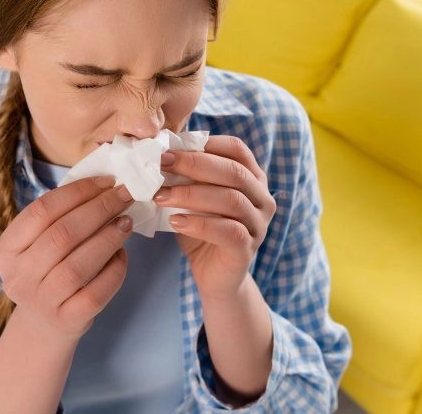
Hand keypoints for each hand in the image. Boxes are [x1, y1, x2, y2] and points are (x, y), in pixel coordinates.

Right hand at [0, 176, 133, 341]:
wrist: (44, 325)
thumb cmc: (47, 272)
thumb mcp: (38, 245)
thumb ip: (61, 218)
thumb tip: (104, 187)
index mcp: (6, 250)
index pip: (41, 211)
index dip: (77, 192)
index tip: (106, 182)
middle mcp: (18, 277)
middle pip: (62, 235)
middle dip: (99, 209)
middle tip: (125, 196)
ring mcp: (40, 301)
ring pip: (78, 265)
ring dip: (108, 238)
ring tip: (126, 222)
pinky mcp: (66, 321)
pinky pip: (95, 293)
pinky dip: (113, 271)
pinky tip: (122, 255)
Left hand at [153, 136, 275, 299]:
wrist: (215, 278)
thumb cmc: (203, 230)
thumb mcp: (195, 199)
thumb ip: (187, 177)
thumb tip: (159, 152)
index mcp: (253, 179)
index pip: (237, 149)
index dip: (206, 144)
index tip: (172, 146)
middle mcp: (262, 199)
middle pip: (233, 171)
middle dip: (193, 164)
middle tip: (161, 164)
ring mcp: (258, 225)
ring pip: (231, 200)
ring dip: (191, 194)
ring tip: (161, 196)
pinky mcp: (248, 250)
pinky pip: (228, 231)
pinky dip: (199, 224)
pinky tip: (175, 222)